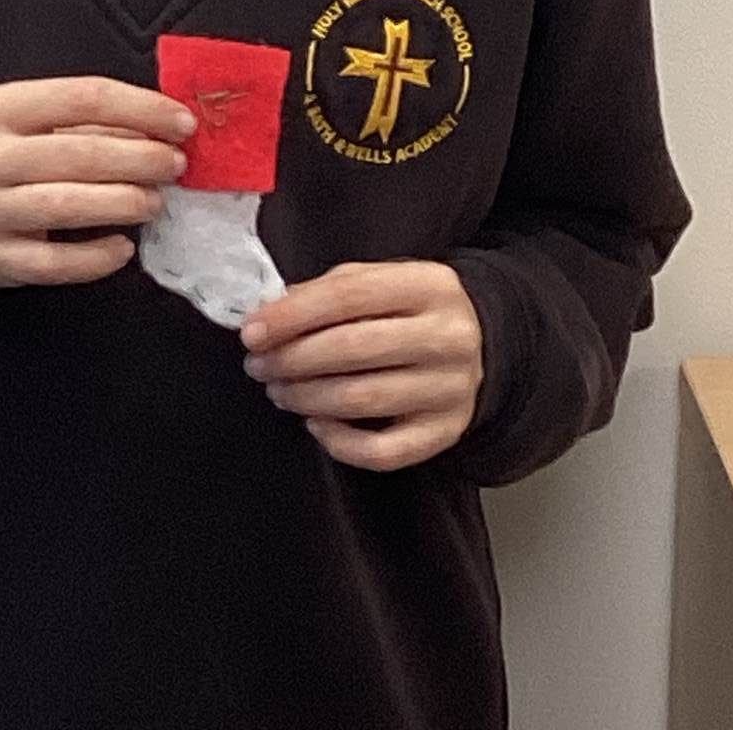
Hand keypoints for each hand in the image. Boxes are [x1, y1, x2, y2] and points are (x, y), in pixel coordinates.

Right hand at [0, 77, 194, 288]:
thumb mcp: (21, 120)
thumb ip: (82, 121)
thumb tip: (158, 128)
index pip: (82, 97)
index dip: (141, 108)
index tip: (182, 122)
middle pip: (80, 153)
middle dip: (141, 158)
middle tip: (176, 164)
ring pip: (67, 206)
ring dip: (123, 203)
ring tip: (155, 201)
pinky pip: (54, 265)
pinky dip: (95, 258)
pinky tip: (123, 248)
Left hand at [240, 260, 483, 470]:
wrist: (480, 345)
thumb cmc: (408, 309)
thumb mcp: (380, 281)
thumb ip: (329, 290)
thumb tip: (270, 315)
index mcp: (429, 285)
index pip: (349, 296)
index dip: (293, 315)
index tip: (252, 332)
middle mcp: (448, 336)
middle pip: (353, 349)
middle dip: (292, 359)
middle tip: (258, 365)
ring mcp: (451, 389)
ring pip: (363, 400)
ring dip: (306, 397)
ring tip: (278, 390)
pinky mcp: (446, 432)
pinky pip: (384, 451)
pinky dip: (340, 443)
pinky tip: (315, 424)